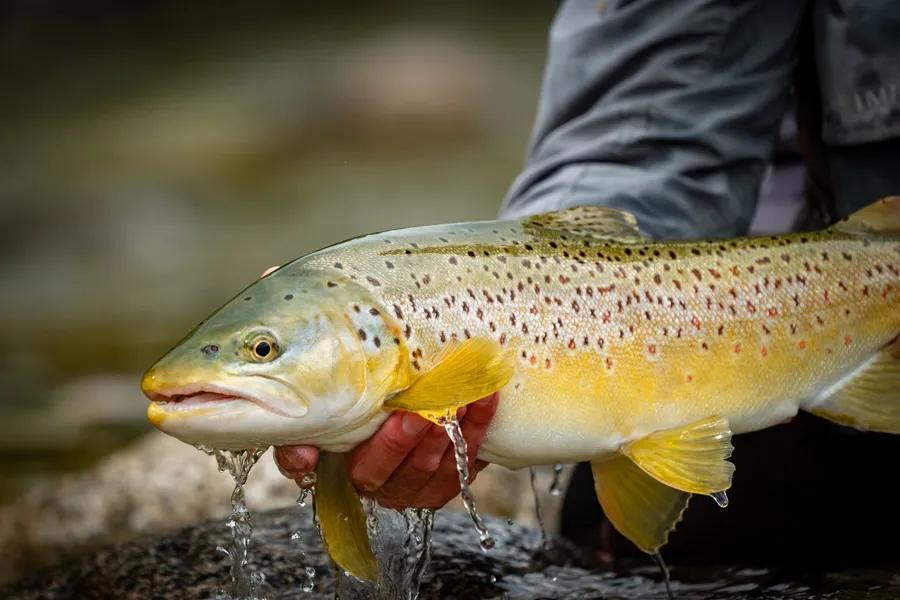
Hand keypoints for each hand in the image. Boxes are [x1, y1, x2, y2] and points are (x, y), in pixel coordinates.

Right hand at [274, 393, 498, 508]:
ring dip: (458, 432)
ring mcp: (422, 485)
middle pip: (410, 472)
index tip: (405, 414)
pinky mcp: (449, 477)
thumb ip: (299, 439)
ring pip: (443, 469)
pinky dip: (479, 428)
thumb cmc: (343, 406)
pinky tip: (486, 398)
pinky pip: (468, 461)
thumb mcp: (314, 420)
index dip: (387, 446)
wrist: (385, 398)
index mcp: (352, 474)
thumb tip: (303, 457)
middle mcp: (388, 487)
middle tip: (437, 404)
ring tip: (466, 397)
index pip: (367, 471)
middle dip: (425, 437)